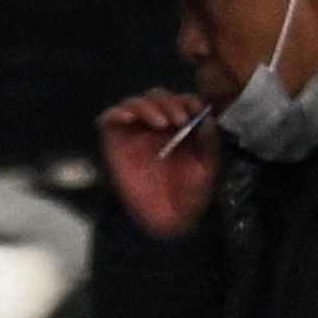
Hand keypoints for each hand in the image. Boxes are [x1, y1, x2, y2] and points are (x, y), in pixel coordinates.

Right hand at [97, 88, 221, 240]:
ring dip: (147, 105)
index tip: (193, 112)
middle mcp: (156, 126)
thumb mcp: (208, 166)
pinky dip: (117, 112)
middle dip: (168, 102)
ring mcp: (134, 133)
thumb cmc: (191, 195)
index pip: (180, 100)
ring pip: (134, 102)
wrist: (168, 221)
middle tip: (177, 120)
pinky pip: (109, 118)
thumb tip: (205, 114)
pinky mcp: (115, 142)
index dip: (186, 100)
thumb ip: (208, 140)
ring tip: (160, 123)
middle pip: (156, 96)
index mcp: (180, 127)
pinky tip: (129, 119)